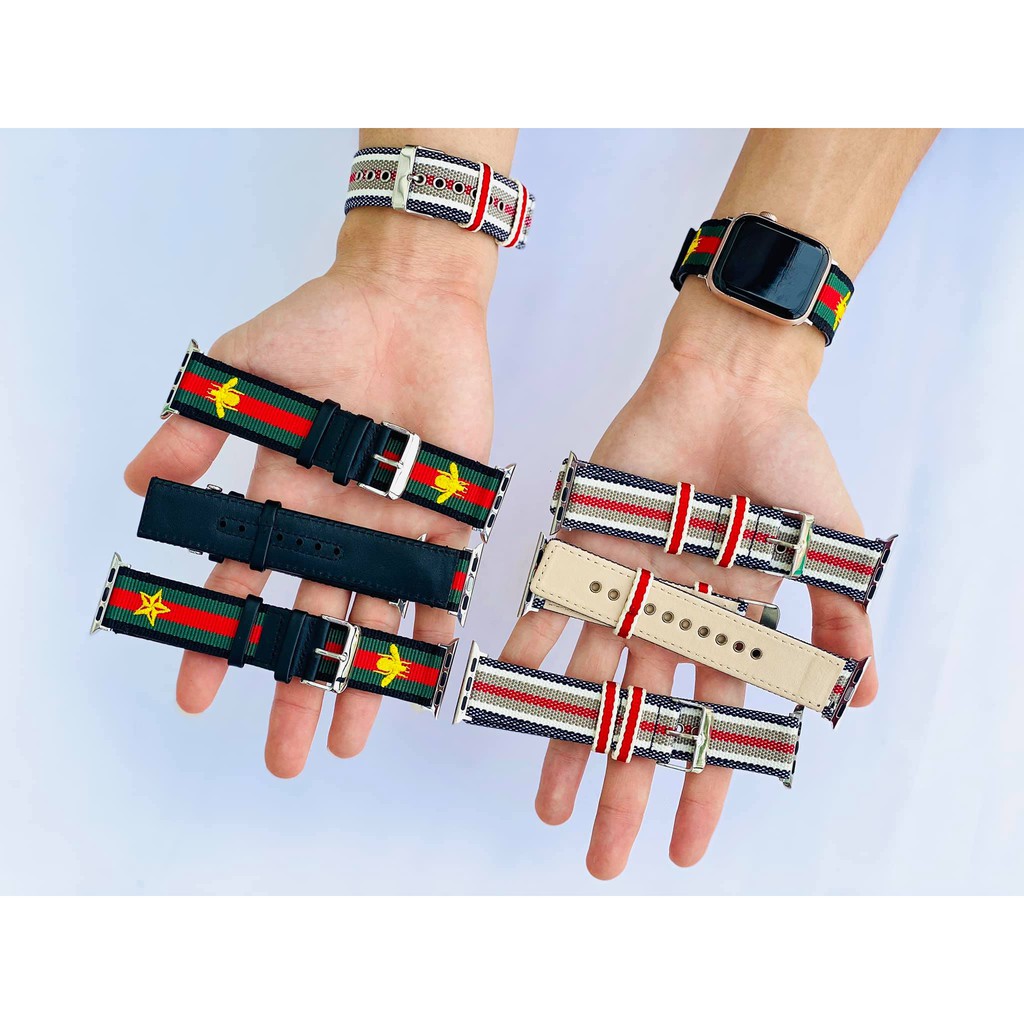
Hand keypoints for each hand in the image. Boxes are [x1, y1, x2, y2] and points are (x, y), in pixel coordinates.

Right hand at [125, 210, 496, 775]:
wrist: (408, 295)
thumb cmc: (322, 323)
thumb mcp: (244, 374)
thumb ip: (195, 429)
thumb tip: (135, 486)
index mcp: (285, 494)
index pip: (247, 580)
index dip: (223, 634)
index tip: (200, 694)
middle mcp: (338, 519)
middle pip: (313, 614)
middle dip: (299, 681)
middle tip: (287, 754)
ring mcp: (394, 519)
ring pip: (376, 612)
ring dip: (364, 672)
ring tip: (353, 738)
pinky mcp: (450, 506)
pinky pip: (445, 576)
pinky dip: (438, 620)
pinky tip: (429, 671)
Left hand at [501, 284, 878, 877]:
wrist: (732, 385)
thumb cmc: (788, 457)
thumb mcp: (826, 547)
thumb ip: (840, 617)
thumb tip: (862, 697)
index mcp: (728, 621)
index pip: (713, 722)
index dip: (701, 785)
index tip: (686, 850)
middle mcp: (671, 613)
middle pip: (644, 716)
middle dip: (625, 785)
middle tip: (602, 854)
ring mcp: (626, 584)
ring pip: (591, 678)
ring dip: (568, 737)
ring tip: (548, 804)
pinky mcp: (588, 545)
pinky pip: (552, 605)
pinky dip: (531, 646)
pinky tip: (508, 696)